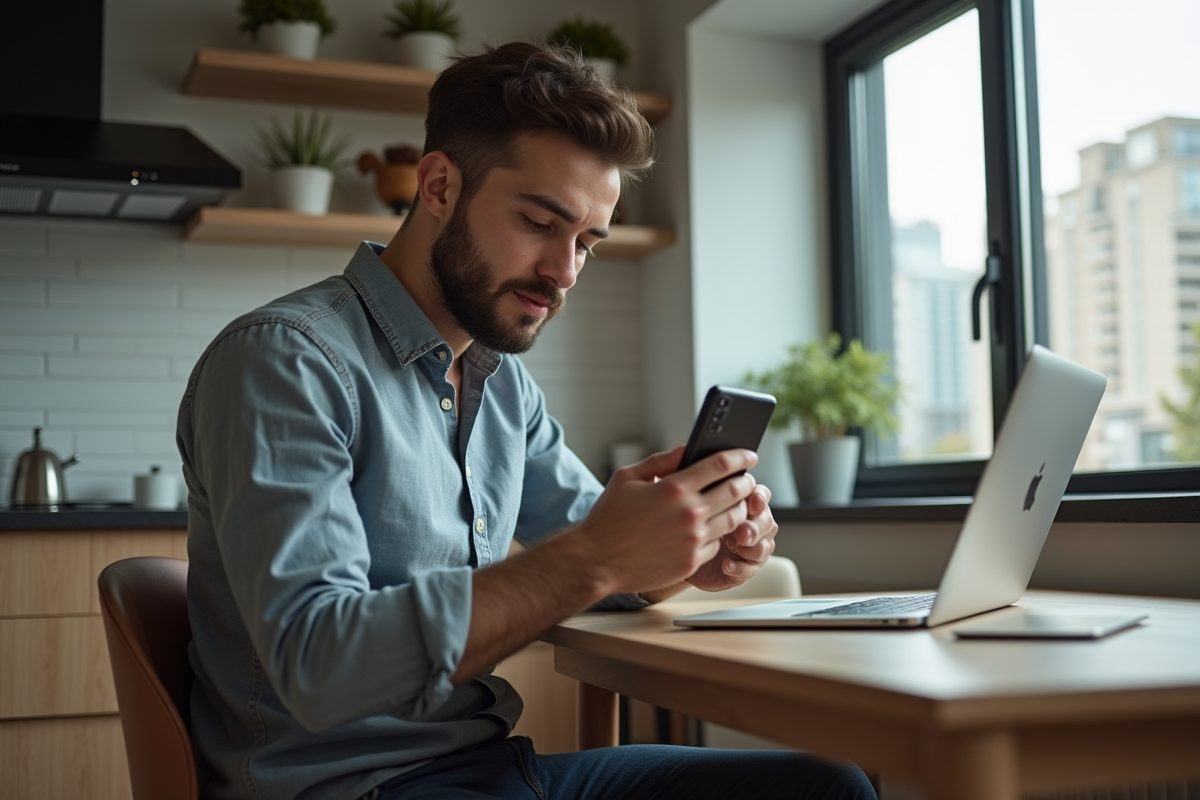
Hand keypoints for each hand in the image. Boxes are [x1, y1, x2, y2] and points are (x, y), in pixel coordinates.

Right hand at [573, 446, 758, 595]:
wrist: (597, 561)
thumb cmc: (609, 517)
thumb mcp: (627, 478)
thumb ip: (660, 461)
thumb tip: (686, 450)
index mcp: (673, 488)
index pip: (720, 465)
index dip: (739, 457)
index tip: (749, 455)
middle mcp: (689, 514)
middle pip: (736, 491)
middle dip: (746, 481)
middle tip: (747, 479)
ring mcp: (693, 540)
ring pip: (734, 519)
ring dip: (740, 508)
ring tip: (735, 502)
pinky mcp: (692, 562)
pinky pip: (718, 543)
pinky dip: (719, 533)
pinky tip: (712, 528)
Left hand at [685, 483, 777, 591]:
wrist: (679, 552)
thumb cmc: (687, 522)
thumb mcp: (693, 503)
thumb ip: (702, 486)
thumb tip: (696, 467)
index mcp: (744, 504)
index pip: (761, 496)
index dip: (759, 498)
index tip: (750, 501)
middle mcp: (754, 524)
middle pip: (768, 522)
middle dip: (756, 526)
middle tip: (741, 531)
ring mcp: (752, 548)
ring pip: (765, 546)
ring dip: (751, 546)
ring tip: (732, 546)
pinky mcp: (744, 569)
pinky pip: (750, 569)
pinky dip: (739, 567)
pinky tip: (726, 565)